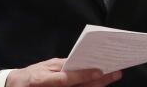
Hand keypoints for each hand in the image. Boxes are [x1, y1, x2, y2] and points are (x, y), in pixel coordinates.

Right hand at [6, 58, 121, 86]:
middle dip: (98, 82)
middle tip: (115, 74)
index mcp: (43, 79)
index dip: (84, 75)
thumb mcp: (45, 66)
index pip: (67, 78)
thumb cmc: (31, 75)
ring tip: (109, 79)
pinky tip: (96, 85)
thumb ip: (61, 66)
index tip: (100, 71)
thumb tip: (80, 62)